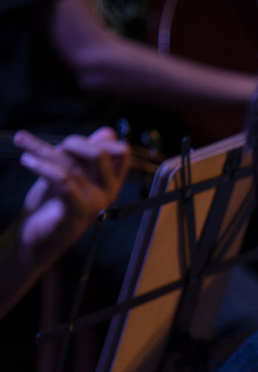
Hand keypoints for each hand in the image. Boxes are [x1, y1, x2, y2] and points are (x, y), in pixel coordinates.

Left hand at [16, 127, 130, 267]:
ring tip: (22, 144)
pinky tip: (27, 161)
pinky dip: (42, 167)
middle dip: (74, 143)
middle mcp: (108, 192)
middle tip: (50, 145)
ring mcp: (95, 203)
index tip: (70, 143)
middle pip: (100, 154)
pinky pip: (63, 180)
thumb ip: (85, 155)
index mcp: (110, 183)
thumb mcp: (70, 175)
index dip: (100, 142)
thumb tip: (109, 132)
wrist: (35, 240)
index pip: (121, 154)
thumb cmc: (51, 206)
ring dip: (42, 150)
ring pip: (72, 165)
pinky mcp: (78, 211)